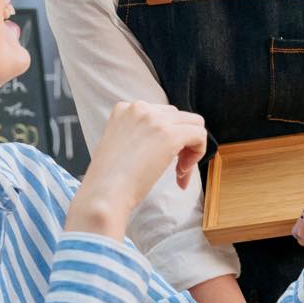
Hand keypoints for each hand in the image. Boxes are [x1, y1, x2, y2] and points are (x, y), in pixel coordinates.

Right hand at [66, 101, 206, 239]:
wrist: (104, 194)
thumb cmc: (110, 180)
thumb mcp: (121, 145)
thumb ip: (142, 135)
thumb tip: (169, 140)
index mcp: (125, 108)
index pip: (161, 114)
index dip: (166, 138)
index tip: (160, 160)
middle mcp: (139, 108)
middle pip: (178, 117)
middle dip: (181, 143)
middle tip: (174, 169)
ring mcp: (155, 120)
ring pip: (193, 123)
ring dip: (191, 148)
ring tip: (179, 172)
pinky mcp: (169, 135)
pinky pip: (200, 135)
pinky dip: (198, 153)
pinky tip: (181, 172)